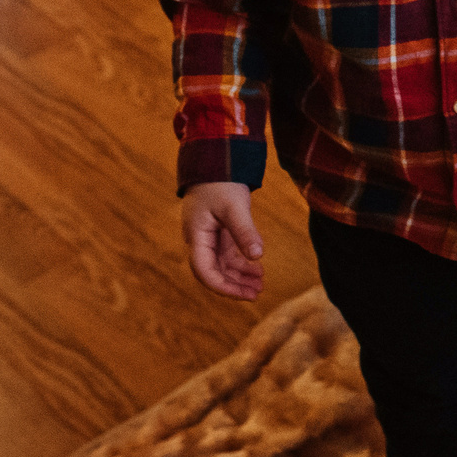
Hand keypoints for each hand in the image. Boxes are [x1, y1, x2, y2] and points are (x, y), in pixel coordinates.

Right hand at [182, 181, 265, 300]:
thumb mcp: (234, 206)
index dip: (222, 286)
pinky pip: (228, 256)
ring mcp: (208, 238)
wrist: (217, 162)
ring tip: (260, 285)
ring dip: (239, 277)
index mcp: (196, 236)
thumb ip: (245, 232)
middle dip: (233, 286)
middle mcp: (199, 241)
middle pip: (213, 272)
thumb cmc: (221, 182)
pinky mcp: (219, 234)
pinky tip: (258, 270)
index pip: (204, 270)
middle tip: (256, 294)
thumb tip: (257, 257)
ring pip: (222, 266)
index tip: (243, 294)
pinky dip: (242, 264)